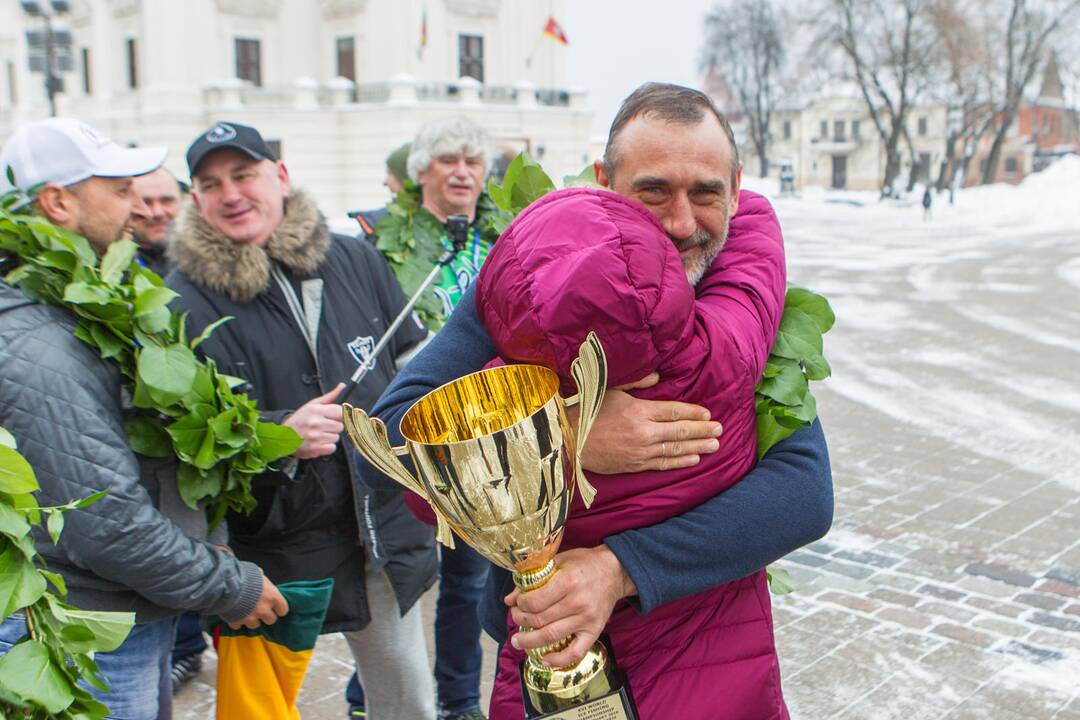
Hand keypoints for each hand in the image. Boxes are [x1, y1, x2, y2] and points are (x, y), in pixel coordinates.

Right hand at [230, 575, 288, 629]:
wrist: (226, 584)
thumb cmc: (244, 575)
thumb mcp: (257, 572)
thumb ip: (261, 577)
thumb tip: (260, 574)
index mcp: (272, 597)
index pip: (283, 610)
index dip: (279, 609)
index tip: (275, 608)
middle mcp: (264, 610)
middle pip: (271, 620)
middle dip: (266, 616)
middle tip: (260, 610)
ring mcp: (251, 618)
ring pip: (255, 625)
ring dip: (252, 620)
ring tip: (246, 612)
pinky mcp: (237, 622)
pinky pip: (238, 626)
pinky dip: (236, 622)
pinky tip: (233, 614)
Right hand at [283, 383, 344, 458]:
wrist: (284, 436)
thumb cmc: (300, 419)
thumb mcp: (313, 404)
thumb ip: (330, 396)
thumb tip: (342, 386)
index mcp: (316, 410)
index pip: (341, 412)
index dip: (339, 415)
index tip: (334, 417)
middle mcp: (316, 423)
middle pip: (340, 426)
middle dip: (334, 427)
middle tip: (323, 426)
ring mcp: (315, 436)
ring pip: (336, 438)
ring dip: (330, 437)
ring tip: (319, 434)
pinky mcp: (315, 448)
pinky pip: (332, 448)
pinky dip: (327, 447)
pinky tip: (318, 442)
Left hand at [506, 546, 636, 667]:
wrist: (615, 571)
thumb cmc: (584, 564)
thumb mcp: (558, 561)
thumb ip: (533, 578)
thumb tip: (509, 599)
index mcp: (568, 581)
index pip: (534, 602)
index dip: (520, 605)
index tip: (517, 603)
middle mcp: (577, 602)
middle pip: (539, 619)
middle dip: (521, 620)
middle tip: (516, 617)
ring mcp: (586, 619)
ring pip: (551, 636)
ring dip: (529, 641)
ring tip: (517, 641)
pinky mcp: (594, 631)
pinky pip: (575, 652)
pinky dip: (558, 660)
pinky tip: (544, 659)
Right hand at [570, 373, 721, 473]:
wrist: (567, 440)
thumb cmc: (587, 410)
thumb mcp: (610, 388)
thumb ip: (636, 381)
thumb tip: (657, 376)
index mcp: (638, 411)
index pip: (674, 411)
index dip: (694, 413)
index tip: (708, 414)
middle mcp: (643, 432)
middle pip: (680, 431)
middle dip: (702, 431)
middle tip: (720, 430)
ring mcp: (639, 451)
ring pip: (675, 449)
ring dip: (697, 447)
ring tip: (714, 445)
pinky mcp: (634, 465)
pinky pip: (662, 464)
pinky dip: (680, 462)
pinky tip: (693, 459)